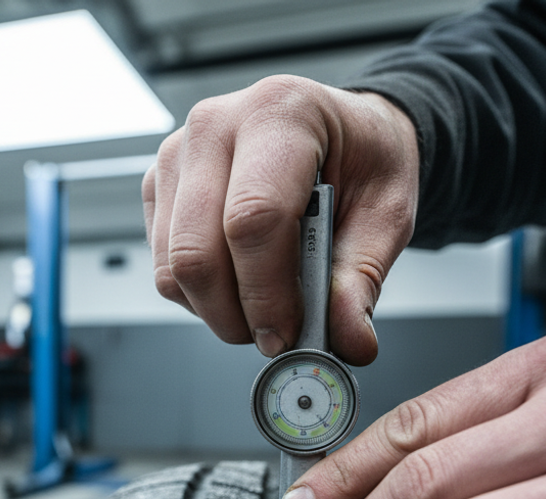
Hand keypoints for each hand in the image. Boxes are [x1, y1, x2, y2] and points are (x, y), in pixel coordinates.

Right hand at [142, 76, 418, 364]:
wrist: (337, 131)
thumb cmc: (361, 158)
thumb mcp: (388, 211)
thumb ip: (363, 276)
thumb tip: (348, 339)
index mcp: (279, 113)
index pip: (253, 217)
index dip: (267, 292)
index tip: (288, 333)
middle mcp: (215, 126)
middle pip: (198, 250)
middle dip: (236, 314)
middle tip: (275, 336)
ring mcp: (177, 155)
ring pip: (173, 267)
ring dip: (216, 310)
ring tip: (262, 307)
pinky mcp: (158, 186)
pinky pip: (162, 267)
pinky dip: (199, 295)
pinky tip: (238, 281)